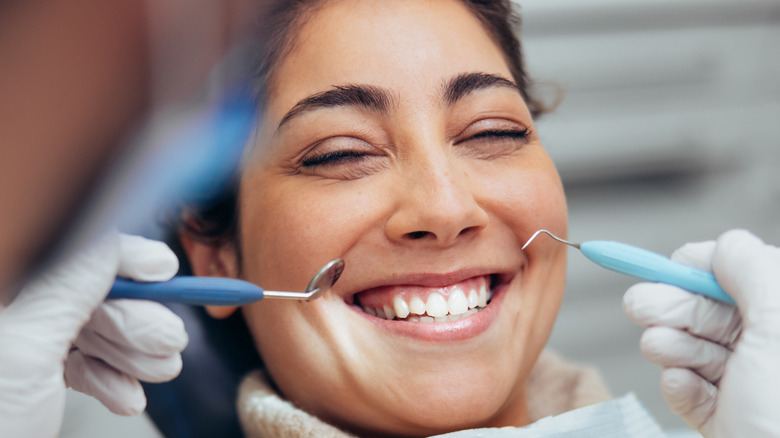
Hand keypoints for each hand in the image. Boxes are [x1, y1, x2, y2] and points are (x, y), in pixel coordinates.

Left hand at [0, 232, 187, 436]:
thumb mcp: (25, 348)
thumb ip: (72, 283)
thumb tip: (118, 240)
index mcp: (4, 284)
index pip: (68, 250)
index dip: (121, 256)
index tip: (163, 269)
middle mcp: (11, 311)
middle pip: (89, 294)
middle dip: (135, 322)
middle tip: (168, 341)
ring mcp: (21, 345)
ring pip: (91, 331)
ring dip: (133, 354)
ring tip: (158, 370)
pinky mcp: (31, 377)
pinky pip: (82, 364)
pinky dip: (111, 379)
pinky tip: (126, 395)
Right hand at [623, 229, 779, 436]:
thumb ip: (752, 271)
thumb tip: (726, 244)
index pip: (744, 277)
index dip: (702, 269)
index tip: (666, 268)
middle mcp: (773, 352)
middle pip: (713, 313)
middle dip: (673, 306)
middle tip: (638, 306)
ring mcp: (753, 390)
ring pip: (698, 351)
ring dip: (672, 345)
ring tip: (661, 349)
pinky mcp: (730, 423)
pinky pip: (695, 394)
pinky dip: (682, 387)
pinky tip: (682, 386)